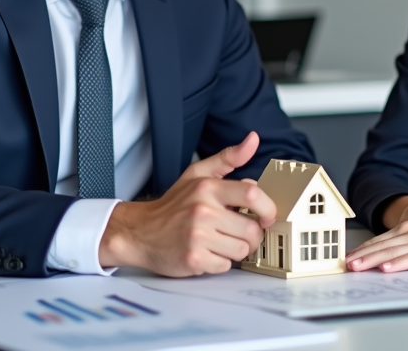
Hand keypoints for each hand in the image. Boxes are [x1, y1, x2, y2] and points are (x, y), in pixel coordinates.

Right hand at [98, 131, 276, 275]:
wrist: (139, 232)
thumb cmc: (173, 205)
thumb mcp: (198, 174)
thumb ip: (228, 158)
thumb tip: (253, 140)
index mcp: (207, 188)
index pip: (251, 194)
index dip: (268, 208)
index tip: (267, 216)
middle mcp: (202, 211)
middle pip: (251, 229)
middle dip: (252, 235)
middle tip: (239, 232)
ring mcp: (197, 236)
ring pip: (241, 250)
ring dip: (236, 250)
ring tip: (221, 241)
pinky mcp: (193, 259)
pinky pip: (225, 266)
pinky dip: (220, 263)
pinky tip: (208, 252)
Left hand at [346, 212, 407, 272]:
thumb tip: (389, 257)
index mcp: (407, 229)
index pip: (380, 240)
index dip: (363, 249)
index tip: (347, 257)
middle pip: (381, 246)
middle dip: (361, 255)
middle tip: (345, 264)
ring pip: (391, 252)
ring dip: (372, 260)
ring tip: (357, 266)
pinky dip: (398, 263)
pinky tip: (387, 268)